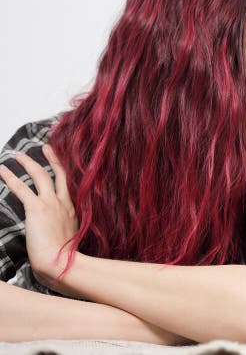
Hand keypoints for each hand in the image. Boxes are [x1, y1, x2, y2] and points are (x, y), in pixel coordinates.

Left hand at [0, 145, 77, 290]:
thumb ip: (65, 230)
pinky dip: (11, 178)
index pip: (69, 185)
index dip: (64, 171)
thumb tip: (59, 231)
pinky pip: (22, 188)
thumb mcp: (71, 239)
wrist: (62, 262)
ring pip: (40, 176)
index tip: (60, 161)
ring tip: (18, 156)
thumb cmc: (65, 257)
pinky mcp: (36, 209)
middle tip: (45, 148)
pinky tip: (3, 171)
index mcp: (73, 210)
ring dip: (28, 164)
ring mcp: (51, 204)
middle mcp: (64, 203)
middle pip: (58, 174)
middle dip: (51, 159)